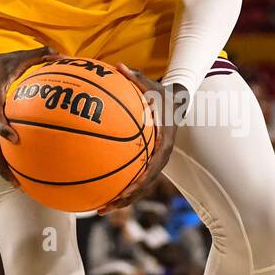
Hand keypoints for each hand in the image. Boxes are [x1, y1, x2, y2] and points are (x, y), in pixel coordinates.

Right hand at [0, 44, 54, 184]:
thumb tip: (60, 53)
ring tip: (18, 185)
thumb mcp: (17, 56)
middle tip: (17, 180)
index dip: (3, 128)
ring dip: (2, 169)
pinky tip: (21, 171)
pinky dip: (6, 161)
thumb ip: (38, 54)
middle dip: (2, 164)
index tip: (14, 138)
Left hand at [97, 67, 181, 213]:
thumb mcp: (152, 85)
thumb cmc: (160, 92)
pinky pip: (132, 176)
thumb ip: (136, 77)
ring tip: (99, 208)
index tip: (125, 191)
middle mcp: (159, 158)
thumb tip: (119, 65)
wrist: (175, 101)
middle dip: (125, 199)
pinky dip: (118, 185)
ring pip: (137, 187)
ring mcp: (153, 161)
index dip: (139, 182)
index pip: (153, 169)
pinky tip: (99, 189)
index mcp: (163, 144)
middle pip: (143, 186)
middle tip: (106, 207)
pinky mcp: (146, 160)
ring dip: (120, 199)